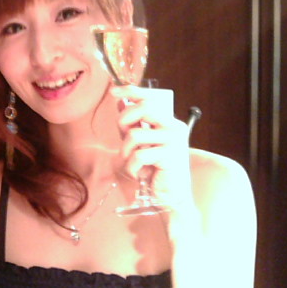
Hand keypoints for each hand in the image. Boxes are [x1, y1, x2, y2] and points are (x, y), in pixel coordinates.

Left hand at [111, 85, 193, 209]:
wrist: (171, 196)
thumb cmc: (156, 170)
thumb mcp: (141, 143)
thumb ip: (133, 123)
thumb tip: (120, 101)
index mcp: (169, 122)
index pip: (149, 98)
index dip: (130, 91)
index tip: (112, 91)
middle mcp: (174, 127)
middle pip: (142, 109)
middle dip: (124, 123)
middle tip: (124, 140)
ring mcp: (173, 140)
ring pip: (135, 135)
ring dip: (126, 152)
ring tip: (134, 162)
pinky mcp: (169, 155)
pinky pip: (138, 155)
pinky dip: (132, 167)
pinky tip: (139, 174)